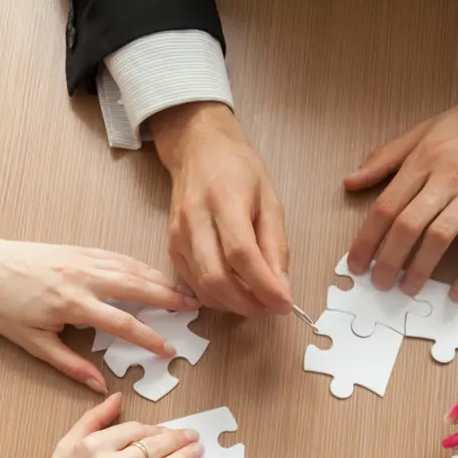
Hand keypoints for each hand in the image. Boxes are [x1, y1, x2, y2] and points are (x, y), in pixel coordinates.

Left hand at [0, 239, 199, 391]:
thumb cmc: (2, 307)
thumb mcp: (33, 344)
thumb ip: (70, 365)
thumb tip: (98, 386)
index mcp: (73, 304)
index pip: (123, 323)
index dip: (149, 337)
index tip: (168, 348)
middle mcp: (83, 278)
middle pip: (137, 287)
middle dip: (169, 297)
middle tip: (194, 307)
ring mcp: (82, 260)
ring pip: (131, 268)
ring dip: (159, 279)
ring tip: (183, 290)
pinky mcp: (79, 250)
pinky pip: (117, 257)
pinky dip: (139, 265)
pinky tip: (152, 273)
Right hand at [20, 393, 204, 457]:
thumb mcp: (64, 448)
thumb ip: (92, 420)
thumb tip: (116, 398)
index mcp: (92, 447)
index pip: (135, 429)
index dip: (155, 429)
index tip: (166, 431)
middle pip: (155, 446)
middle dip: (178, 439)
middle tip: (192, 436)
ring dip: (187, 457)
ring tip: (198, 450)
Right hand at [151, 102, 291, 315]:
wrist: (196, 149)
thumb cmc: (237, 169)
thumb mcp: (269, 199)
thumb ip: (275, 244)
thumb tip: (281, 287)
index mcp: (223, 199)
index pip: (242, 254)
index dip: (264, 286)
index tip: (285, 303)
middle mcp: (194, 219)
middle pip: (217, 278)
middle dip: (248, 304)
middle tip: (271, 308)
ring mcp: (178, 235)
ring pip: (204, 288)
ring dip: (234, 305)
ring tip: (257, 302)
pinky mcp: (172, 247)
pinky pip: (194, 285)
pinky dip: (218, 297)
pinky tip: (236, 292)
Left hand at [344, 76, 457, 298]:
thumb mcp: (424, 130)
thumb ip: (385, 158)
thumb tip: (350, 182)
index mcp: (423, 160)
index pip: (386, 206)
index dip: (366, 239)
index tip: (355, 264)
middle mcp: (447, 178)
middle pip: (408, 225)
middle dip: (388, 260)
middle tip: (379, 283)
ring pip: (440, 238)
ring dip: (420, 269)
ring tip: (408, 289)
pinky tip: (457, 294)